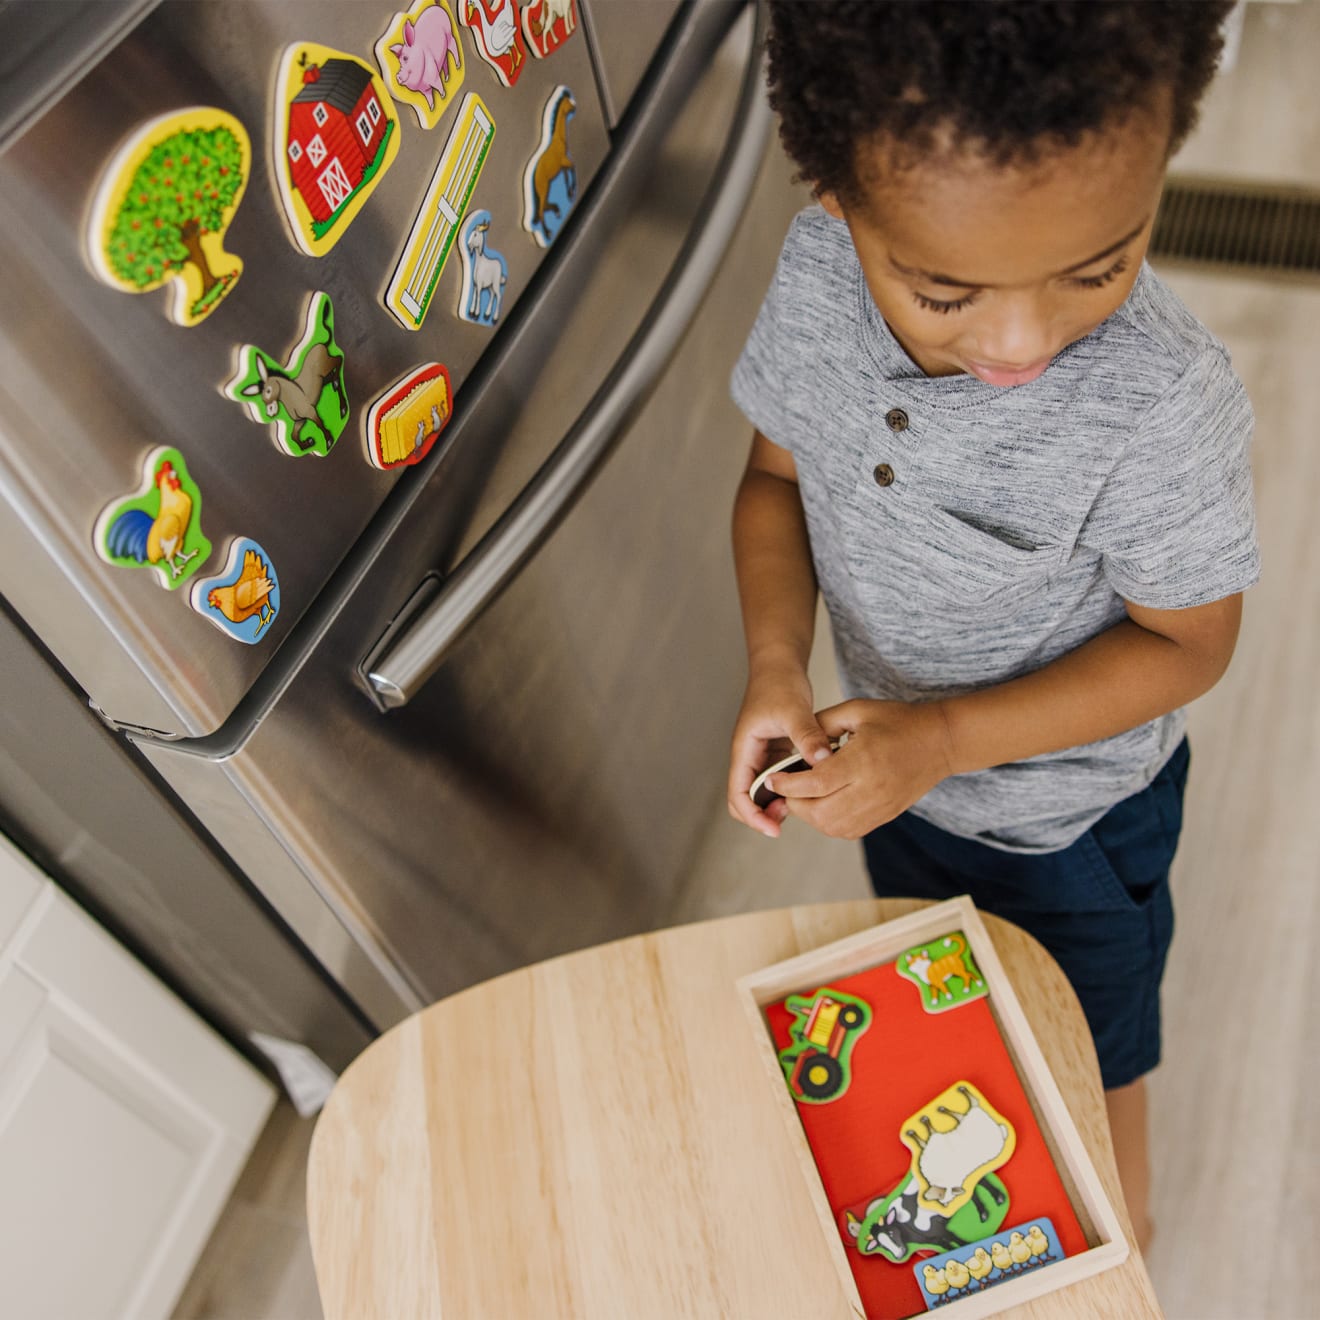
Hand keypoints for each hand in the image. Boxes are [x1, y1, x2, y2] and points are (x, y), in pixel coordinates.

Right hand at [727, 663, 833, 837]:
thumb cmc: (779, 683)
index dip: (752, 816)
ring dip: (779, 804)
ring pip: (765, 792)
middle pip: (747, 799)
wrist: (779, 664)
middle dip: (763, 816)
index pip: (738, 793)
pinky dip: (793, 789)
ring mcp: (763, 756)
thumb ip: (808, 736)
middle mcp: (750, 757)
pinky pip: (782, 779)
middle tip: (789, 823)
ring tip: (804, 808)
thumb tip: (822, 763)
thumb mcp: (794, 709)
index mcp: (744, 749)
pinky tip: (813, 790)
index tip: (773, 829)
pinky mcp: (778, 753)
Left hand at [766, 699, 954, 838]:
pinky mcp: (884, 817)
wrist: (941, 742)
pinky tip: (822, 804)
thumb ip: (822, 723)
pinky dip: (827, 822)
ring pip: (831, 826)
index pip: (815, 783)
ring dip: (809, 815)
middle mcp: (871, 790)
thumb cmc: (899, 721)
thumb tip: (793, 738)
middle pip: (819, 812)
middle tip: (784, 787)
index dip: (788, 784)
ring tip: (802, 795)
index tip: (772, 778)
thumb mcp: (858, 710)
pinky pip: (847, 831)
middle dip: (794, 802)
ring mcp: (879, 807)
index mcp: (863, 761)